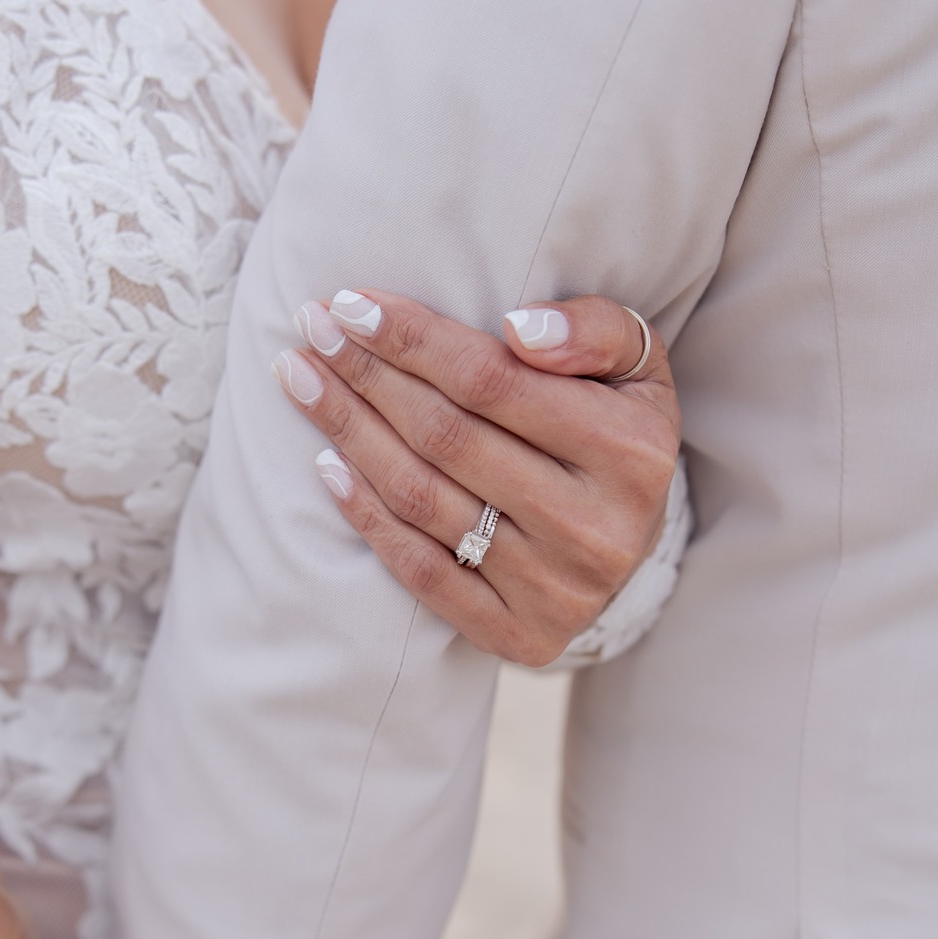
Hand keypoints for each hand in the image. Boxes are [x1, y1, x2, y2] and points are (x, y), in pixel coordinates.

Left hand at [276, 291, 679, 666]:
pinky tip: (326, 465)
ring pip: (423, 498)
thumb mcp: (634, 369)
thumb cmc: (616, 434)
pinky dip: (365, 514)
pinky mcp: (517, 634)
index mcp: (630, 453)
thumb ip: (592, 332)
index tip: (352, 304)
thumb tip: (518, 329)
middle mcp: (595, 528)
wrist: (636, 550)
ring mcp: (553, 589)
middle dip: (367, 376)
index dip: (414, 340)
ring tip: (302, 380)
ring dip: (349, 432)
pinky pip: (419, 568)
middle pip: (447, 437)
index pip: (493, 382)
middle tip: (311, 328)